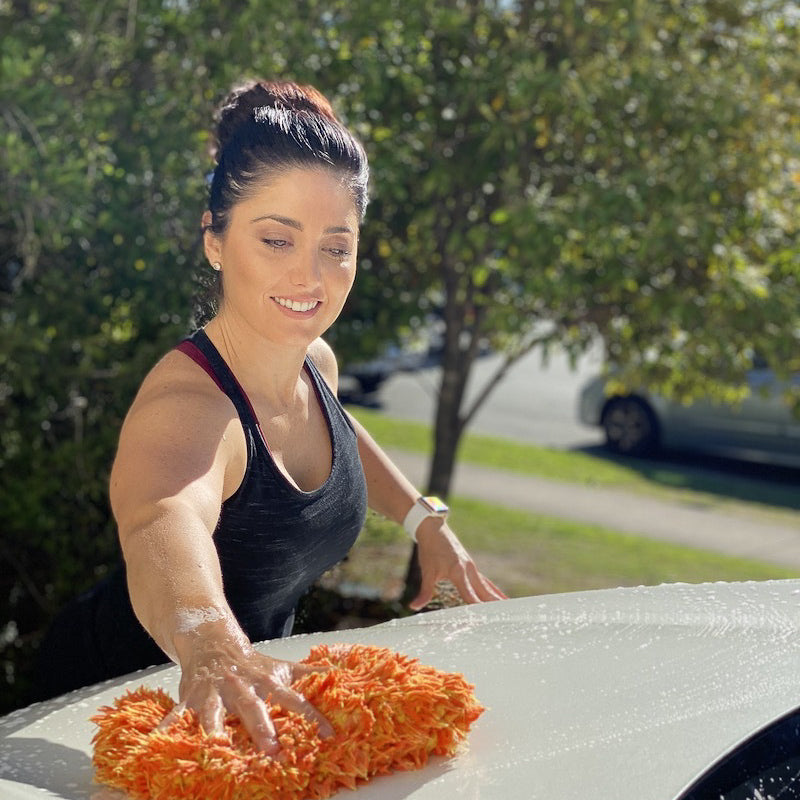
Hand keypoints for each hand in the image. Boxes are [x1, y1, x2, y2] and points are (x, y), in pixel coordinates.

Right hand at [161, 626, 331, 753]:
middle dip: (263, 729)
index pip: (293, 700)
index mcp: (265, 682)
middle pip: (254, 708)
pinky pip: (177, 715)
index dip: (311, 716)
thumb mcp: (279, 667)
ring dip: (216, 733)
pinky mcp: (190, 698)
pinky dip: (167, 728)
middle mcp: (241, 687)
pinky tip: (157, 741)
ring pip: (214, 714)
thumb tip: (337, 674)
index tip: (327, 734)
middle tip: (273, 751)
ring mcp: (214, 693)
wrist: (213, 642)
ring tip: (218, 751)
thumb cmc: (250, 663)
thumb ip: (307, 674)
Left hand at [409, 519, 507, 610]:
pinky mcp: (471, 567)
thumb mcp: (427, 571)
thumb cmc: (429, 550)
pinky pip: (485, 581)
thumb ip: (424, 591)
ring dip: (497, 598)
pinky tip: (500, 597)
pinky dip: (493, 590)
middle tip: (505, 618)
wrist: (433, 529)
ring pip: (488, 586)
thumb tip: (413, 606)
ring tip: (511, 609)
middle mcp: (469, 570)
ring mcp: (472, 568)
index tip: (484, 620)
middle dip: (494, 606)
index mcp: (458, 572)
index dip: (477, 608)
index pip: (470, 595)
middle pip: (484, 592)